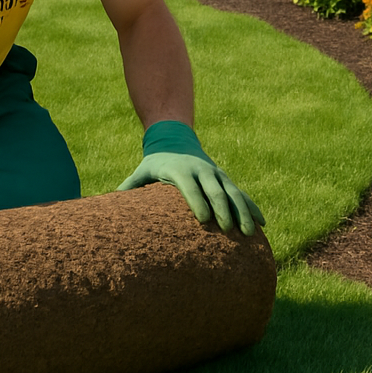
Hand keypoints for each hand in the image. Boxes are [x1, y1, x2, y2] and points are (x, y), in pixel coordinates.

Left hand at [117, 121, 264, 236]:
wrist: (176, 139)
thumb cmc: (155, 163)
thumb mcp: (142, 171)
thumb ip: (129, 187)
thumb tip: (110, 206)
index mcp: (181, 170)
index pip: (190, 186)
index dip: (197, 201)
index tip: (203, 220)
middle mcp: (202, 170)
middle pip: (215, 190)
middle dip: (223, 210)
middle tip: (229, 231)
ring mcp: (216, 174)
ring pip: (233, 192)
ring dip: (242, 212)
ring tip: (249, 233)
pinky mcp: (225, 179)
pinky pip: (242, 194)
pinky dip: (252, 207)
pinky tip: (262, 223)